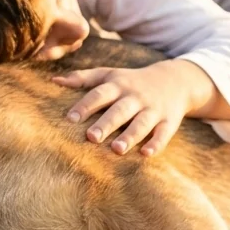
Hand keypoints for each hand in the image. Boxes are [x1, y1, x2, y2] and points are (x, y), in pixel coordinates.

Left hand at [54, 59, 218, 156]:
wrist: (176, 80)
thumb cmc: (131, 81)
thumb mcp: (109, 74)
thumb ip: (82, 78)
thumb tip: (53, 81)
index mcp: (118, 86)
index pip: (99, 94)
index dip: (85, 106)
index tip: (70, 118)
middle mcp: (135, 97)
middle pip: (119, 110)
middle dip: (106, 124)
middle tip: (91, 137)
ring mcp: (153, 109)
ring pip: (141, 123)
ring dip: (130, 136)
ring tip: (116, 149)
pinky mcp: (169, 121)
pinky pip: (163, 134)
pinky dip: (156, 144)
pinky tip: (145, 154)